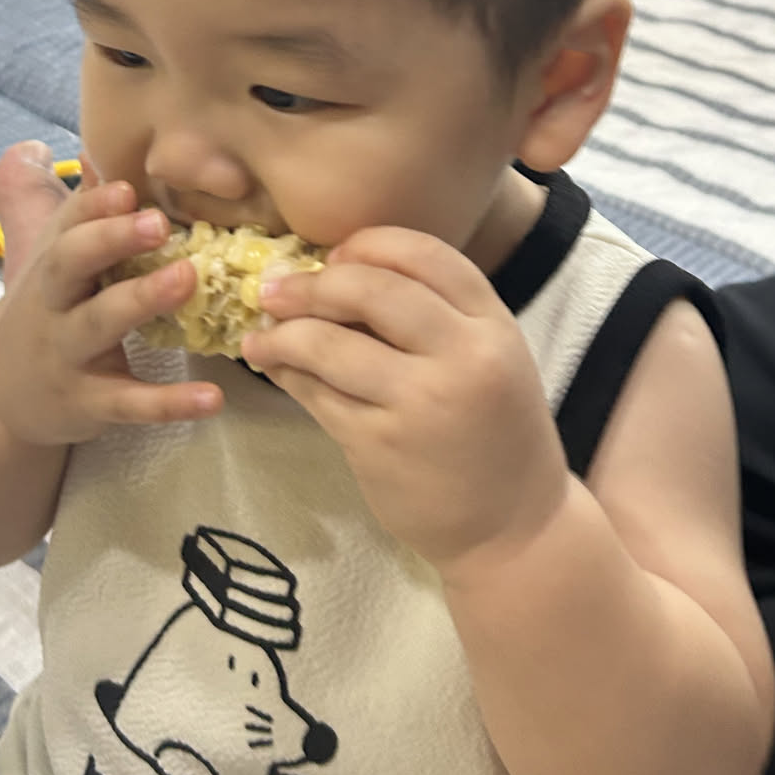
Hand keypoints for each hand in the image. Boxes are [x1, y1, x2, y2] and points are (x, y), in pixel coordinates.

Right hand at [0, 143, 221, 447]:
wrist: (1, 397)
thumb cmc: (48, 311)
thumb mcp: (52, 258)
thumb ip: (77, 208)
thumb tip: (97, 147)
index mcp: (50, 263)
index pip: (66, 224)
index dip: (94, 204)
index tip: (128, 186)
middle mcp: (50, 304)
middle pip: (68, 263)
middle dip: (109, 240)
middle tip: (159, 221)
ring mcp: (65, 354)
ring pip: (98, 325)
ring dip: (141, 299)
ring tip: (189, 279)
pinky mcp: (87, 404)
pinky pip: (129, 403)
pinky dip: (170, 402)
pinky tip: (213, 397)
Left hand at [242, 228, 568, 573]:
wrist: (515, 529)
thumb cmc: (495, 434)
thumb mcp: (488, 359)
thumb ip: (435, 316)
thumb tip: (336, 276)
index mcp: (493, 326)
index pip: (425, 254)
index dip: (368, 245)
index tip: (334, 257)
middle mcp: (462, 357)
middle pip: (371, 289)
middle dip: (311, 284)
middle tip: (273, 291)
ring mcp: (419, 403)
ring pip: (329, 344)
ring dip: (281, 333)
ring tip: (258, 334)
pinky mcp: (379, 446)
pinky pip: (317, 395)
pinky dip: (287, 374)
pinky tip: (274, 368)